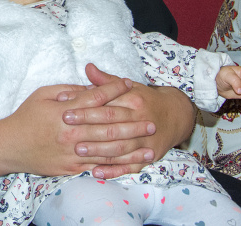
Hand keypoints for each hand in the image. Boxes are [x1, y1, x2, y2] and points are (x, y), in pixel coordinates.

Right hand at [8, 67, 155, 176]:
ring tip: (149, 139)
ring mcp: (73, 152)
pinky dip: (118, 164)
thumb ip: (67, 91)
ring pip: (108, 148)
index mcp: (64, 112)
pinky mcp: (72, 167)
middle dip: (132, 120)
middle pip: (108, 125)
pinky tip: (132, 161)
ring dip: (132, 144)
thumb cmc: (26, 117)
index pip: (95, 98)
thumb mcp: (42, 95)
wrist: (10, 146)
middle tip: (151, 118)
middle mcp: (71, 132)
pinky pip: (99, 166)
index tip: (128, 83)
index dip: (113, 89)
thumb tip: (89, 88)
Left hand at [57, 64, 194, 178]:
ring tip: (78, 150)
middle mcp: (141, 121)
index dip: (85, 107)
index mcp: (134, 102)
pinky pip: (130, 166)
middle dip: (89, 127)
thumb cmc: (145, 99)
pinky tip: (96, 172)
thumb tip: (88, 68)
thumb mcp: (129, 87)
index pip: (106, 105)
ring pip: (120, 148)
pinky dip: (113, 170)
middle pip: (112, 125)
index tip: (65, 109)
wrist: (175, 115)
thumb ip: (106, 81)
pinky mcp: (149, 157)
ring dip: (99, 150)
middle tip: (67, 129)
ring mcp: (146, 141)